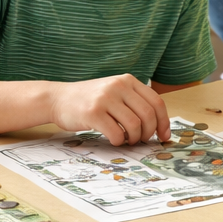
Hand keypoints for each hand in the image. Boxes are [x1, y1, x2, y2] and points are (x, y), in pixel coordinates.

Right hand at [46, 75, 170, 145]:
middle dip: (149, 132)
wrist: (57, 98)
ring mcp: (105, 98)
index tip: (164, 136)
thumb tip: (158, 124)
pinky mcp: (93, 112)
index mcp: (128, 80)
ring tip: (128, 140)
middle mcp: (119, 86)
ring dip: (134, 138)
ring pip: (134, 124)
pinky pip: (116, 132)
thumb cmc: (90, 100)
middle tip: (143, 140)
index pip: (157, 102)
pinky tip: (115, 140)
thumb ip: (134, 101)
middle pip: (148, 114)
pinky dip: (120, 141)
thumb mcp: (115, 91)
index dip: (164, 121)